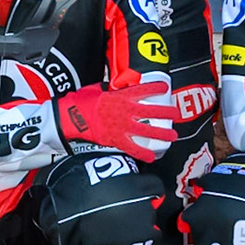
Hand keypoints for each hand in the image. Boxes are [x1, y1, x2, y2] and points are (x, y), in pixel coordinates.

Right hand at [55, 81, 179, 161]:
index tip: (165, 88)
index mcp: (121, 96)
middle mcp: (126, 111)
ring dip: (162, 133)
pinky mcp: (116, 140)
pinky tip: (152, 157)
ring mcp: (123, 126)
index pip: (144, 90)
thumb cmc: (80, 102)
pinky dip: (143, 154)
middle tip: (176, 114)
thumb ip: (109, 89)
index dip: (157, 88)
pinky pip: (133, 148)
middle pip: (152, 111)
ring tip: (172, 136)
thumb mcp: (96, 89)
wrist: (69, 118)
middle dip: (166, 112)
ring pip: (148, 130)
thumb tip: (114, 88)